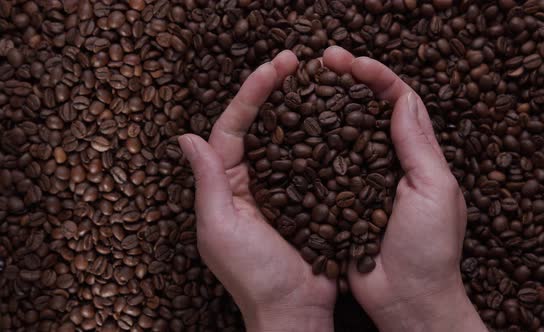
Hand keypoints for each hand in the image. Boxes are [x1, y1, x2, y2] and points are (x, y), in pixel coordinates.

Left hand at [178, 51, 335, 331]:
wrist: (296, 310)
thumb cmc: (255, 277)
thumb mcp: (220, 228)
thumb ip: (208, 182)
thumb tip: (187, 138)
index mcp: (225, 184)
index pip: (233, 127)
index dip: (251, 93)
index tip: (275, 67)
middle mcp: (250, 180)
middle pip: (259, 124)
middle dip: (274, 89)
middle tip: (296, 59)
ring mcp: (280, 187)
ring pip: (286, 136)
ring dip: (298, 105)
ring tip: (315, 77)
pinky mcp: (307, 196)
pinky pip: (311, 158)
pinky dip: (320, 135)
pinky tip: (335, 114)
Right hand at [323, 47, 486, 331]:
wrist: (406, 299)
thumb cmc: (430, 250)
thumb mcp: (435, 191)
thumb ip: (417, 145)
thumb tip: (402, 97)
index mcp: (418, 155)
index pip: (399, 102)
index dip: (377, 77)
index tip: (351, 62)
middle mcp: (389, 161)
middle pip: (368, 110)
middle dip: (349, 80)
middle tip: (323, 60)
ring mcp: (362, 179)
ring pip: (343, 133)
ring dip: (328, 105)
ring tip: (304, 83)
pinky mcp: (340, 198)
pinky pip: (324, 166)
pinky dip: (311, 144)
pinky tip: (294, 127)